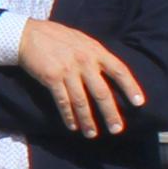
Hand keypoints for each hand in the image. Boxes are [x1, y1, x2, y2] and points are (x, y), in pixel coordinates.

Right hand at [13, 18, 146, 137]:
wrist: (28, 34)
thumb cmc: (56, 37)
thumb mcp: (82, 41)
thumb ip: (95, 55)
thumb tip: (110, 72)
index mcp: (95, 51)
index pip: (119, 70)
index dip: (131, 87)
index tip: (139, 103)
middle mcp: (84, 61)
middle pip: (102, 92)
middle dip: (110, 113)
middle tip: (116, 129)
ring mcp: (67, 70)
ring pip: (81, 101)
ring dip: (87, 120)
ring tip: (92, 134)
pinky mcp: (51, 78)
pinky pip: (62, 101)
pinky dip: (68, 116)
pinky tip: (72, 126)